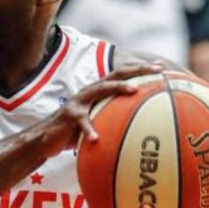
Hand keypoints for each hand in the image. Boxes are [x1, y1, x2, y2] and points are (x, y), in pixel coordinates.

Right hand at [31, 63, 162, 157]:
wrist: (46, 139)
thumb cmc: (76, 132)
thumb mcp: (96, 123)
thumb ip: (113, 121)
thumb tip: (140, 131)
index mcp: (99, 92)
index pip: (122, 76)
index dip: (141, 70)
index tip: (163, 69)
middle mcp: (90, 92)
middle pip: (115, 75)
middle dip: (136, 70)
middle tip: (156, 70)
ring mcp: (79, 102)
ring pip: (100, 90)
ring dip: (117, 88)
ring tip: (133, 90)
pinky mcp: (69, 115)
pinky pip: (81, 121)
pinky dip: (89, 129)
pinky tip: (96, 138)